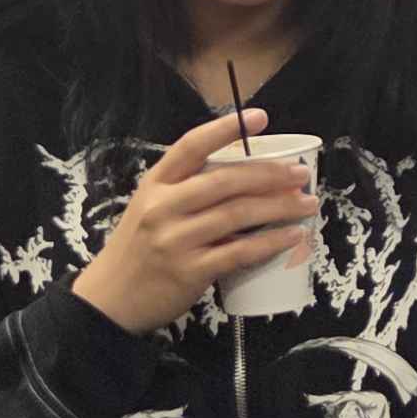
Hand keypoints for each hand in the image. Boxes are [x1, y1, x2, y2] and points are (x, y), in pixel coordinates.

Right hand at [69, 109, 321, 334]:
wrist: (109, 299)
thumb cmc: (138, 249)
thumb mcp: (150, 207)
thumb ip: (186, 190)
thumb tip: (245, 177)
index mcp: (155, 184)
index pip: (191, 146)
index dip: (226, 128)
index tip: (260, 117)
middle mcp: (163, 207)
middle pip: (225, 181)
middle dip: (270, 174)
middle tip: (301, 174)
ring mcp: (175, 240)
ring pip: (237, 215)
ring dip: (280, 208)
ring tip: (307, 204)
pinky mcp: (189, 271)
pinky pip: (238, 252)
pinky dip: (270, 243)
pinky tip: (291, 237)